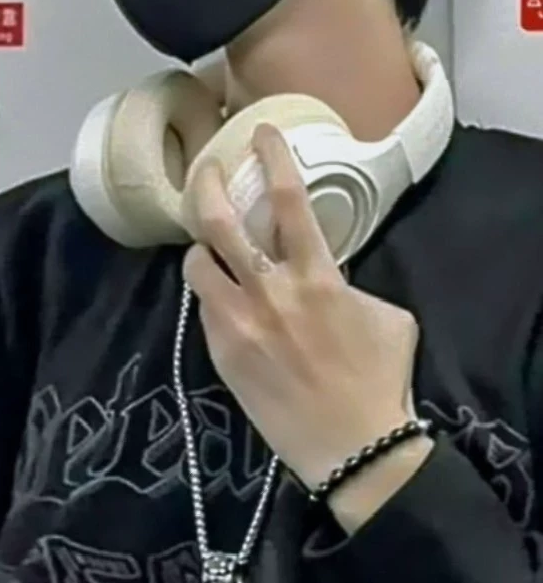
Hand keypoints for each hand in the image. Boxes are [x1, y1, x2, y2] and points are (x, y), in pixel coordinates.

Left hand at [182, 123, 432, 524]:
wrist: (354, 450)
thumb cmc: (381, 378)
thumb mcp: (386, 315)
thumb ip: (349, 282)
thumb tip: (329, 270)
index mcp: (316, 275)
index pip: (287, 198)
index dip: (271, 156)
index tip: (260, 132)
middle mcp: (270, 291)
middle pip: (220, 221)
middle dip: (207, 186)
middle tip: (206, 170)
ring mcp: (240, 323)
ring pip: (197, 264)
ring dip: (200, 248)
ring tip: (206, 248)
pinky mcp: (222, 354)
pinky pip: (204, 310)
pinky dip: (210, 295)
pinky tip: (221, 300)